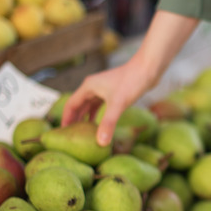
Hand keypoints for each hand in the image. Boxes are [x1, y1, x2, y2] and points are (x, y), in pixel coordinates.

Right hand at [60, 10, 199, 145]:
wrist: (149, 68)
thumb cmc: (132, 82)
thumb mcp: (118, 105)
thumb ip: (108, 123)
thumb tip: (100, 142)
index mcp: (88, 87)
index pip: (71, 105)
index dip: (65, 120)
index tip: (62, 134)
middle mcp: (93, 86)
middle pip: (78, 106)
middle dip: (74, 121)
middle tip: (70, 137)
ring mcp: (103, 88)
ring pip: (89, 106)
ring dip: (85, 118)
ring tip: (83, 134)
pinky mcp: (113, 91)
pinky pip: (100, 105)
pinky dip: (97, 115)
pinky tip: (99, 125)